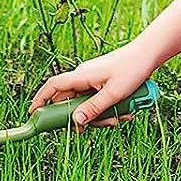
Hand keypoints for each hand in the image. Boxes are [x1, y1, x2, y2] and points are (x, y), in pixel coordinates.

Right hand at [28, 42, 153, 130]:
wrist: (147, 55)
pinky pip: (97, 100)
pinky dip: (107, 109)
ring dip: (101, 115)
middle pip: (71, 101)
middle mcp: (82, 77)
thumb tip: (76, 122)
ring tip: (121, 117)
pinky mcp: (101, 83)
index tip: (33, 113)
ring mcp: (92, 80)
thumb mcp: (114, 94)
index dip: (41, 99)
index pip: (53, 87)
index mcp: (80, 76)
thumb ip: (94, 108)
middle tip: (102, 126)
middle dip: (84, 117)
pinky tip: (125, 111)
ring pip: (87, 103)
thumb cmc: (131, 70)